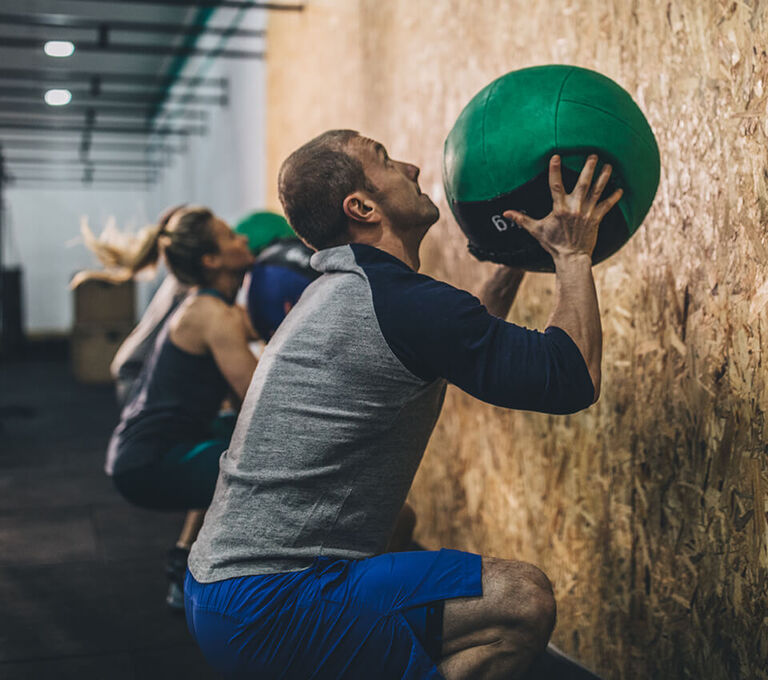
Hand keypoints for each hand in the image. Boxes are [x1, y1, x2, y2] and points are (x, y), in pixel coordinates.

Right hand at [503, 155, 622, 261]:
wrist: (571, 257)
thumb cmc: (553, 243)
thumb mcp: (536, 230)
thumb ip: (522, 219)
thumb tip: (505, 212)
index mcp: (559, 209)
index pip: (555, 185)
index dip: (555, 170)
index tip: (556, 157)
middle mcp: (574, 208)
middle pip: (583, 184)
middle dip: (588, 168)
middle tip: (593, 155)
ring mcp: (587, 213)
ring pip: (596, 191)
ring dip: (603, 177)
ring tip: (608, 166)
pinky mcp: (596, 219)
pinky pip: (607, 206)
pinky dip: (614, 197)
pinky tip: (621, 189)